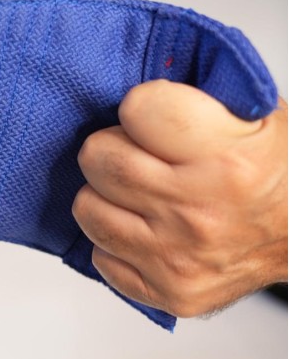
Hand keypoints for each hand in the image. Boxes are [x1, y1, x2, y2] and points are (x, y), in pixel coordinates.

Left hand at [72, 80, 287, 317]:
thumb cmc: (273, 170)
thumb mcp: (253, 113)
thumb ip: (198, 88)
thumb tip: (146, 65)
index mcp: (224, 159)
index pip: (136, 109)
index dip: (140, 107)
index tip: (153, 116)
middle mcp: (199, 212)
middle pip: (98, 158)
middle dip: (111, 148)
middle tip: (138, 153)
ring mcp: (181, 258)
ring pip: (88, 208)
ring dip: (106, 195)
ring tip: (140, 191)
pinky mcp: (171, 293)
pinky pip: (102, 256)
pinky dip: (116, 241)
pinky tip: (147, 228)